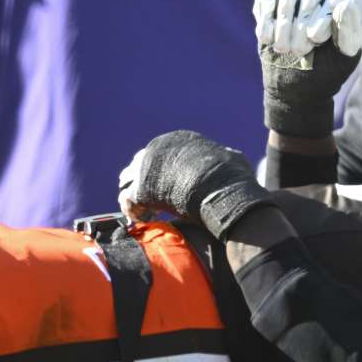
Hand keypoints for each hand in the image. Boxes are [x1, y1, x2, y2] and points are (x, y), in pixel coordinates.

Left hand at [118, 130, 270, 236]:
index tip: (170, 189)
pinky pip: (128, 201)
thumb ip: (225, 157)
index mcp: (179, 140)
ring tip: (149, 213)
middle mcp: (159, 148)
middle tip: (154, 202)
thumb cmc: (232, 176)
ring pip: (128, 180)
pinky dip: (135, 212)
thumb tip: (231, 157)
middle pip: (139, 164)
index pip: (160, 153)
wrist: (222, 189)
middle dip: (144, 182)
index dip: (163, 173)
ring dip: (136, 197)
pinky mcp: (140, 188)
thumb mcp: (233, 159)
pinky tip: (146, 221)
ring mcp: (146, 167)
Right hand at [253, 0, 361, 137]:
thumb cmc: (327, 71)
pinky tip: (267, 39)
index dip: (324, 16)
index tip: (316, 38)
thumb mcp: (344, 57)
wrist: (298, 88)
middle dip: (301, 25)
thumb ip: (349, 31)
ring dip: (283, 23)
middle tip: (298, 51)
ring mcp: (295, 0)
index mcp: (341, 9)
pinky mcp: (272, 6)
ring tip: (282, 49)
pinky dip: (265, 17)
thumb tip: (345, 2)